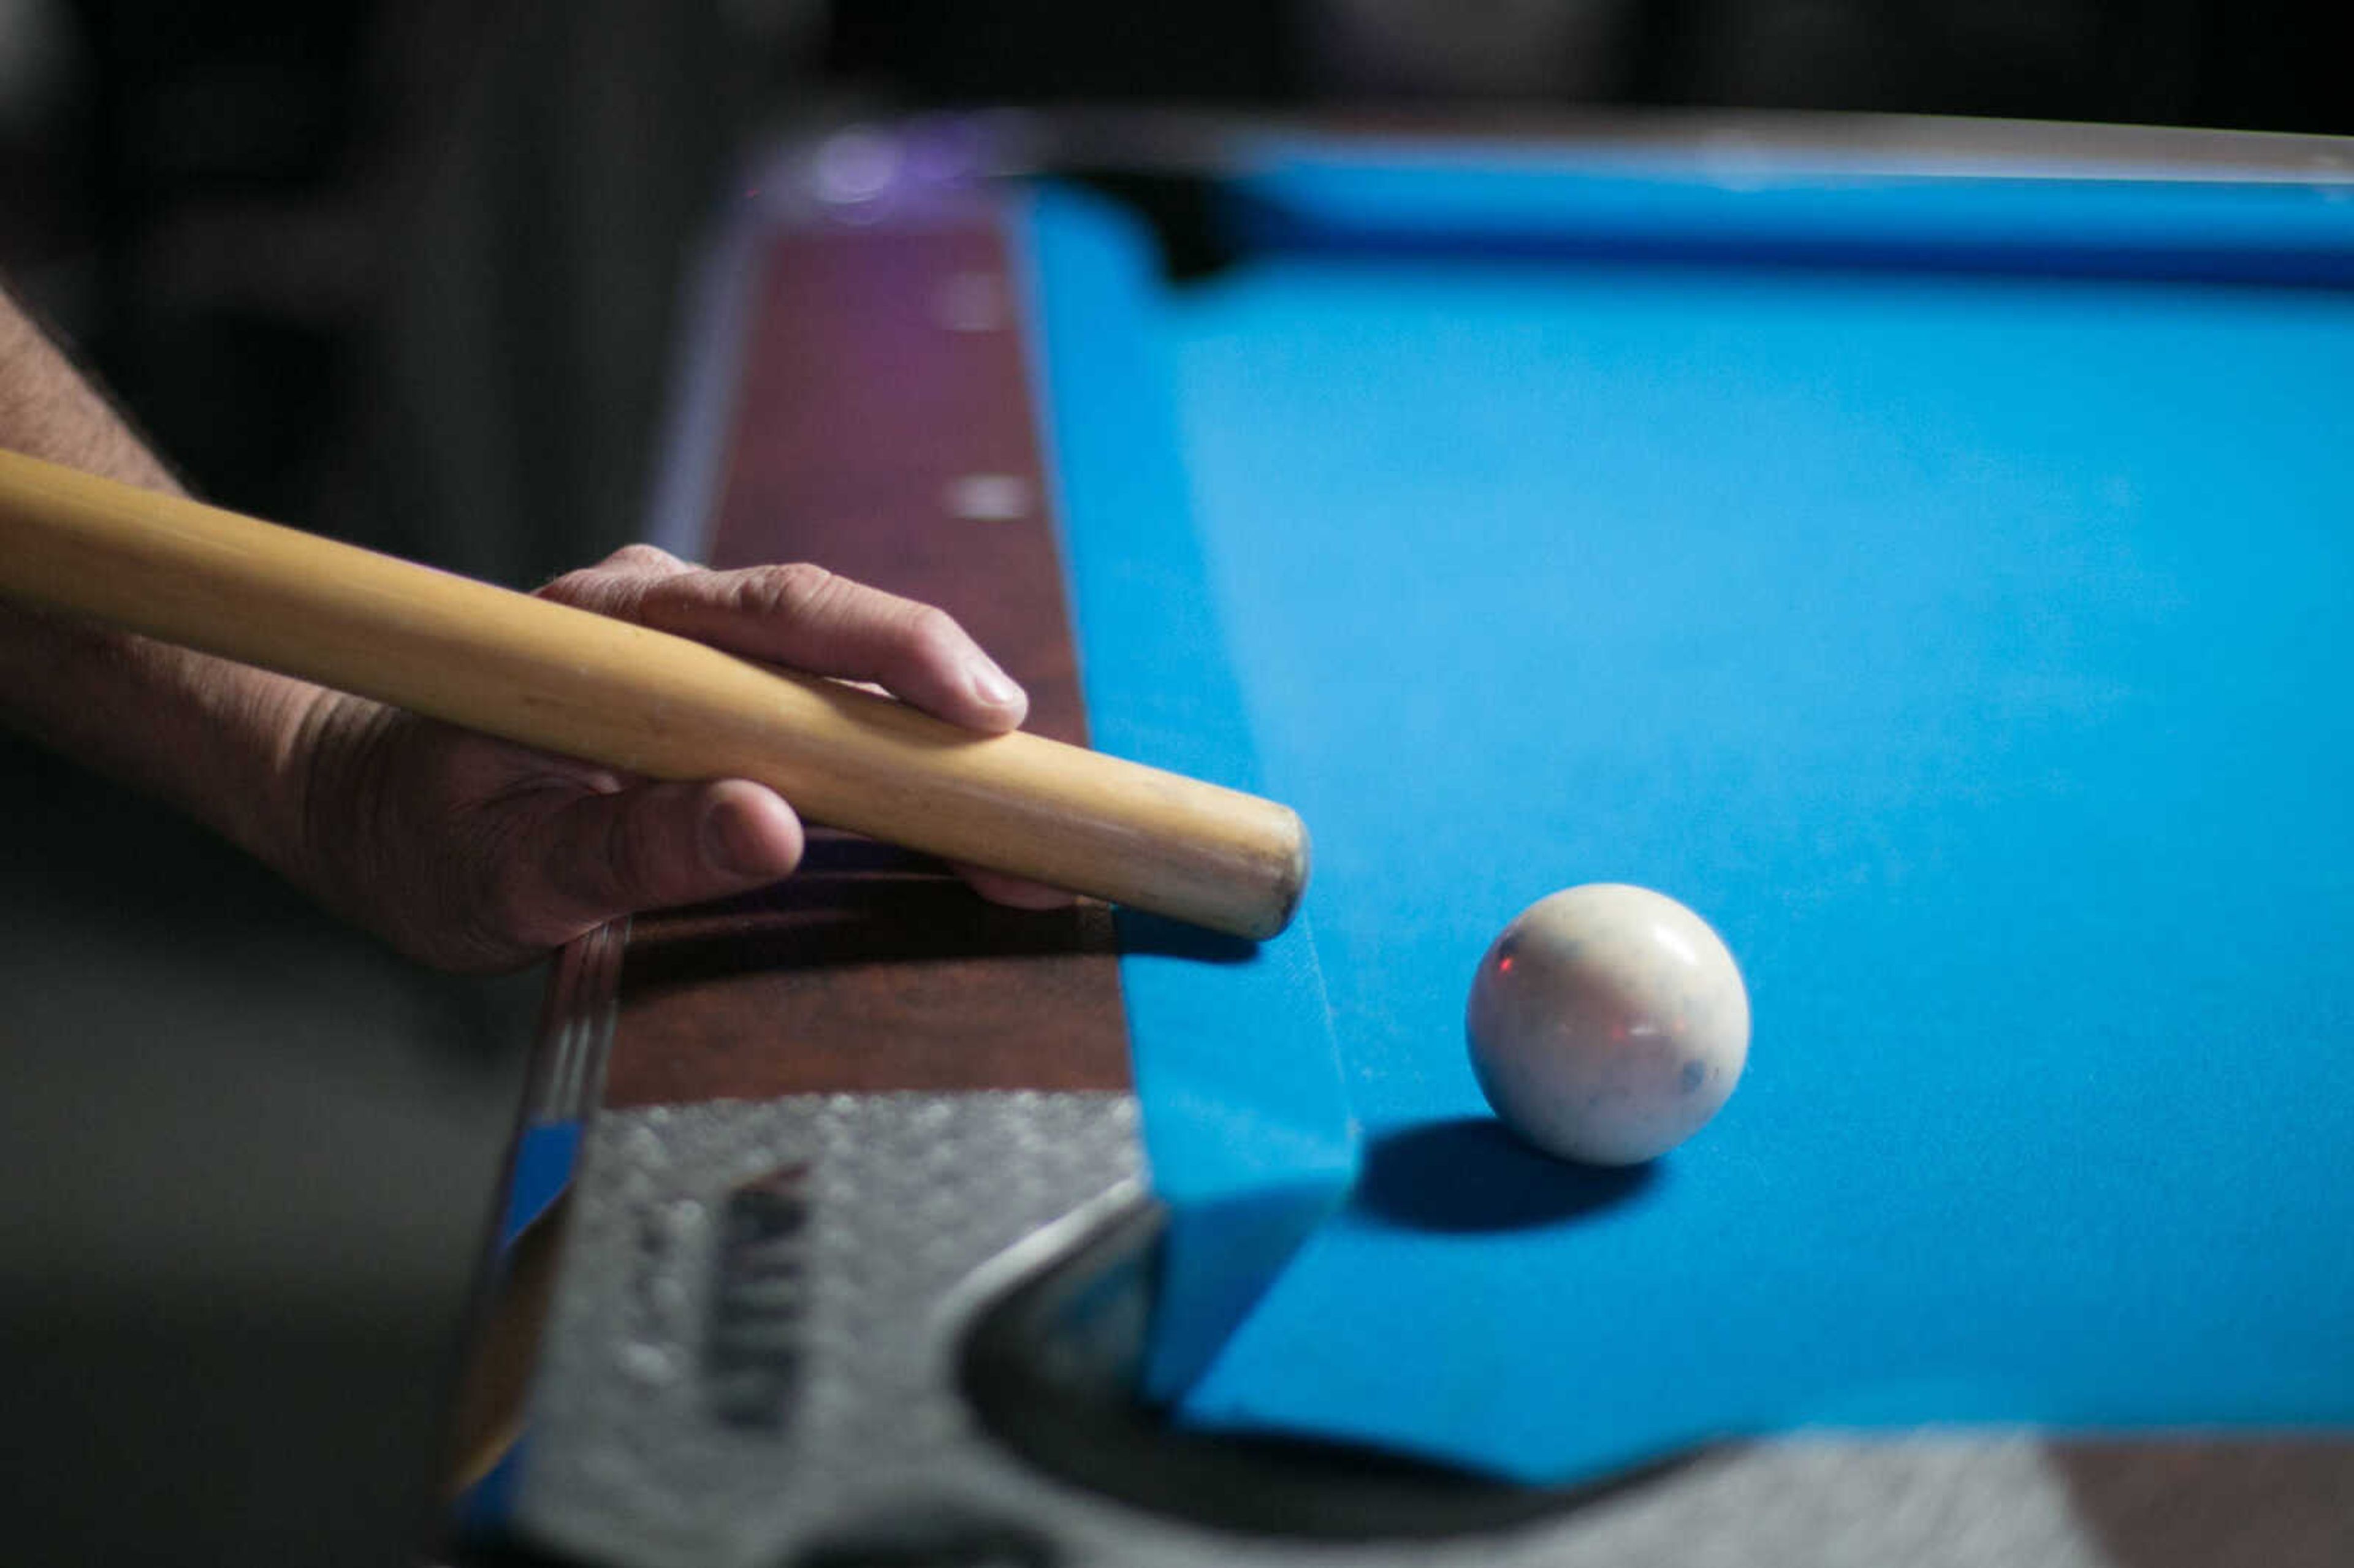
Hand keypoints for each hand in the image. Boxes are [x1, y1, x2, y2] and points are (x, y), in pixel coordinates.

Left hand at [292, 546, 1069, 971]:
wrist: (362, 801)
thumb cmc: (420, 840)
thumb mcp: (502, 873)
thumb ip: (627, 850)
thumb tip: (771, 825)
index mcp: (608, 628)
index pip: (781, 613)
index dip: (897, 655)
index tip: (985, 719)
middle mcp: (661, 608)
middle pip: (838, 630)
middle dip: (952, 707)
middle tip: (1038, 802)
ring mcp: (692, 641)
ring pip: (842, 673)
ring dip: (931, 745)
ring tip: (1011, 835)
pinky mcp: (714, 684)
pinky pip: (821, 706)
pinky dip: (890, 759)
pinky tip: (949, 816)